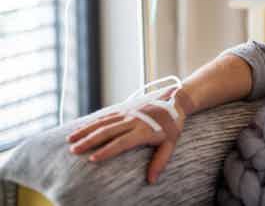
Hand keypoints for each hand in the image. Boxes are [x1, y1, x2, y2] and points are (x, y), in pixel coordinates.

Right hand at [66, 87, 194, 183]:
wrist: (176, 101)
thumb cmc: (173, 126)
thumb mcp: (171, 144)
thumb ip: (160, 162)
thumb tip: (151, 181)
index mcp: (144, 130)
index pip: (122, 142)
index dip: (107, 150)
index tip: (92, 159)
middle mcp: (133, 120)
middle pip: (107, 131)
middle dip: (89, 141)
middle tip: (73, 151)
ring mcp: (127, 113)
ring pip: (103, 122)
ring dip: (86, 130)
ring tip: (70, 140)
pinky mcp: (125, 108)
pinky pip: (106, 115)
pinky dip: (92, 122)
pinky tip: (80, 129)